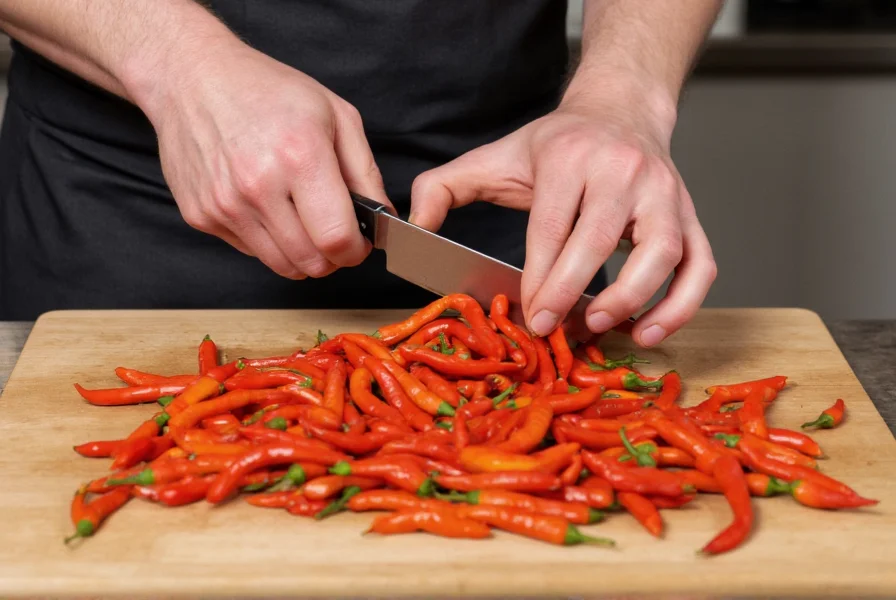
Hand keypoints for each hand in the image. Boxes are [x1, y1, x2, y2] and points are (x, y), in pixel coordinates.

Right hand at [144, 42, 388, 278]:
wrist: (192, 77)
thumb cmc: (268, 91)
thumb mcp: (336, 115)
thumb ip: (366, 172)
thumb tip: (384, 218)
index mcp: (299, 155)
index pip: (337, 239)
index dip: (356, 250)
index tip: (359, 243)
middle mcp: (258, 185)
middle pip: (311, 263)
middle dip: (332, 258)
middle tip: (333, 234)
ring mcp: (225, 205)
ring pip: (282, 266)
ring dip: (301, 254)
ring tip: (303, 220)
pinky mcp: (202, 215)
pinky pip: (251, 251)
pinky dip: (268, 240)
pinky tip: (268, 207)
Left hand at [409, 86, 715, 346]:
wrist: (620, 111)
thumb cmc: (556, 146)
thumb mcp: (494, 156)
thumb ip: (443, 187)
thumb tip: (413, 226)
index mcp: (571, 158)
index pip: (554, 226)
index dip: (541, 278)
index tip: (530, 317)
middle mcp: (624, 171)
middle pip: (601, 240)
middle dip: (572, 293)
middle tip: (553, 330)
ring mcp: (665, 194)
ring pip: (663, 253)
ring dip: (633, 300)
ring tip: (600, 328)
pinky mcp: (691, 215)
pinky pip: (700, 265)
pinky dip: (682, 304)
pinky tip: (649, 330)